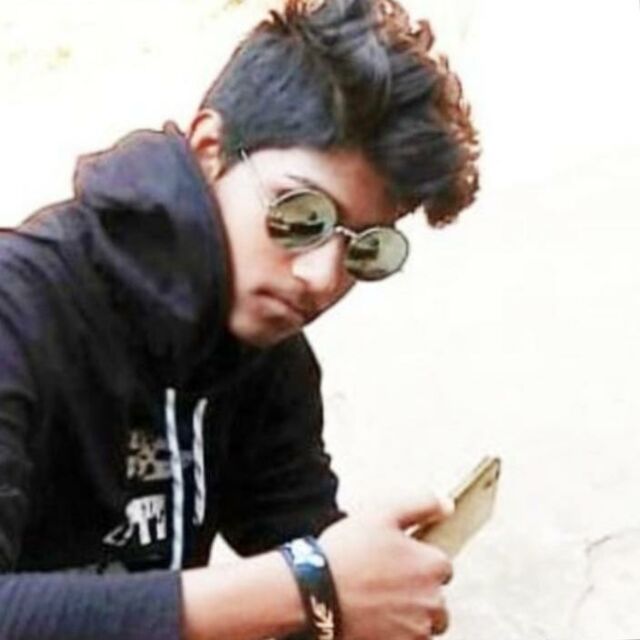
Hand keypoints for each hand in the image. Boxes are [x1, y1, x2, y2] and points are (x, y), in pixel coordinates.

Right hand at [319, 494, 453, 639]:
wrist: (315, 593)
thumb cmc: (349, 551)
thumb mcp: (382, 513)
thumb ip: (421, 504)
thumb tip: (448, 505)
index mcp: (432, 566)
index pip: (442, 566)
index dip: (418, 560)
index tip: (396, 559)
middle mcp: (433, 602)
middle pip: (437, 599)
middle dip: (419, 592)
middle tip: (385, 582)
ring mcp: (417, 630)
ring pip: (425, 624)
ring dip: (411, 616)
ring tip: (379, 603)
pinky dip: (396, 632)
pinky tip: (373, 618)